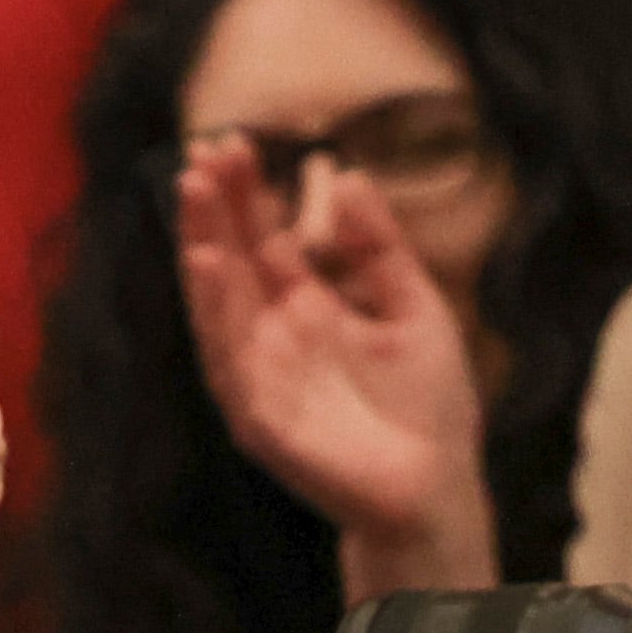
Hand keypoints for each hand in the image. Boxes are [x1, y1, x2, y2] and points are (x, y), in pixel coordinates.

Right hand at [174, 141, 494, 595]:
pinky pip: (228, 361)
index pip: (264, 239)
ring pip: (219, 304)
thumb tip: (348, 175)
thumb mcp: (414, 306)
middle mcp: (275, 337)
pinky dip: (215, 313)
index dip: (247, 193)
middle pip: (234, 261)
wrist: (437, 491)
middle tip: (205, 149)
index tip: (233, 141)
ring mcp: (262, 377)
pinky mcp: (261, 418)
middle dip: (216, 208)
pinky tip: (208, 266)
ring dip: (203, 248)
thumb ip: (380, 247)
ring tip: (194, 193)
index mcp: (308, 308)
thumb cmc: (427, 407)